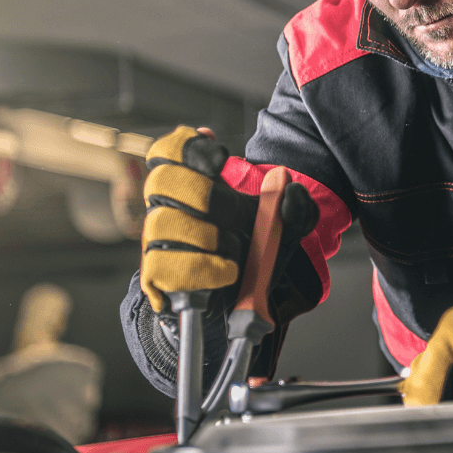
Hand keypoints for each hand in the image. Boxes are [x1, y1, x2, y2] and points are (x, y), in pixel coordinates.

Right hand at [139, 126, 318, 312]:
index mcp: (195, 188)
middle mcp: (171, 210)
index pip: (169, 152)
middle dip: (199, 192)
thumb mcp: (284, 231)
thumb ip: (295, 208)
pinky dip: (199, 267)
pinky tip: (224, 272)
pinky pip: (160, 264)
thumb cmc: (256, 257)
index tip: (221, 158)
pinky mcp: (156, 274)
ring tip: (233, 250)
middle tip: (229, 210)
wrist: (241, 304)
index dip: (187, 147)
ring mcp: (159, 241)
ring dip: (204, 235)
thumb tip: (291, 188)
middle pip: (160, 180)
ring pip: (160, 222)